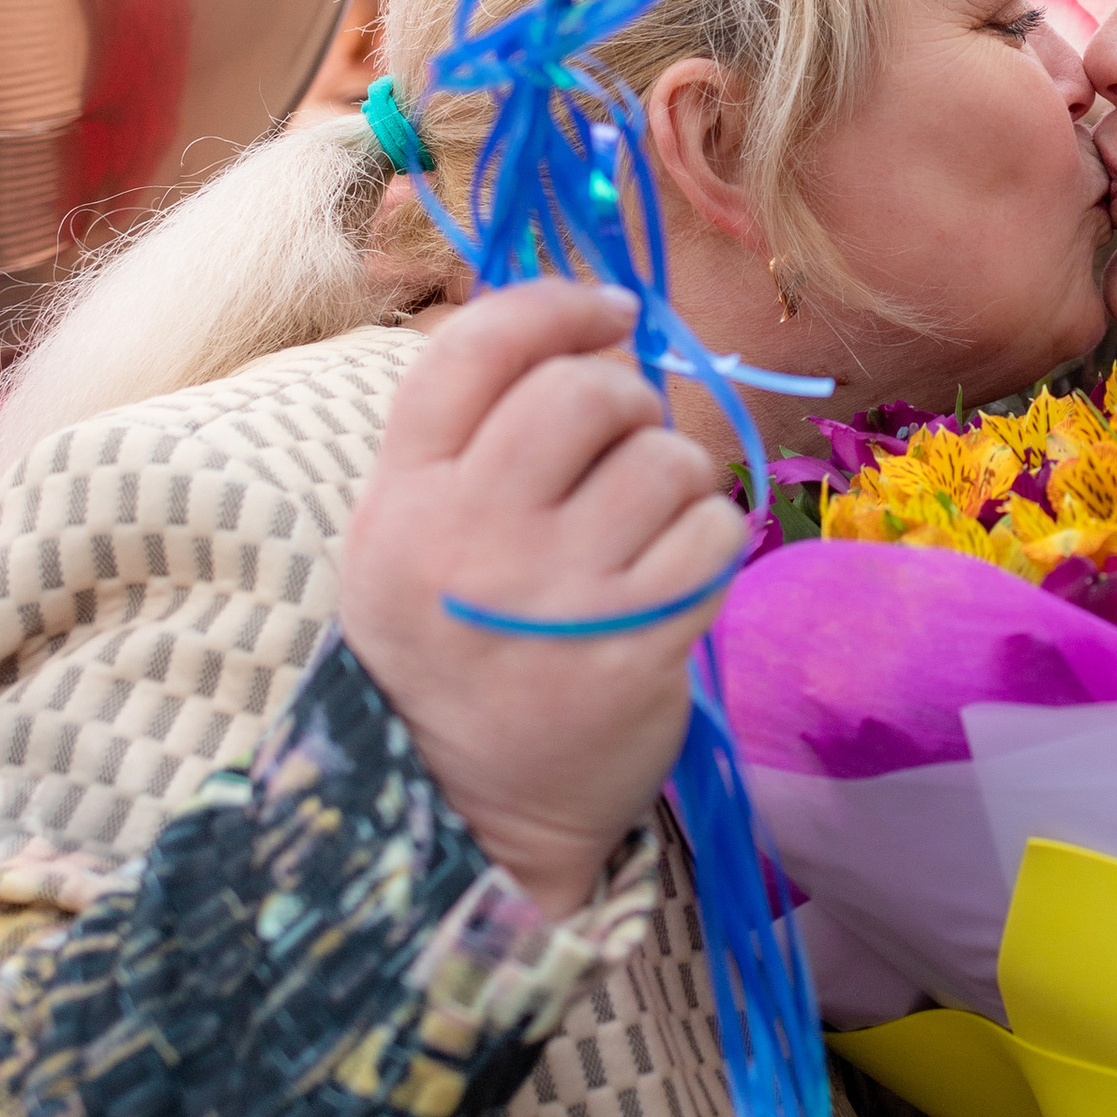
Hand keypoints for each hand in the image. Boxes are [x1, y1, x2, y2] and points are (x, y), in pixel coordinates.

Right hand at [338, 279, 745, 918]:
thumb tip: (605, 324)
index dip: (557, 304)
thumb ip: (480, 430)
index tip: (612, 310)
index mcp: (403, 499)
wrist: (469, 812)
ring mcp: (555, 599)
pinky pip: (714, 535)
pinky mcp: (634, 651)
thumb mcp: (416, 536)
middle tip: (625, 441)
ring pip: (667, 459)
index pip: (476, 350)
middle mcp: (470, 541)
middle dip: (628, 396)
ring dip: (677, 476)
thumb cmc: (457, 645)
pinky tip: (671, 577)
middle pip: (585, 391)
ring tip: (645, 526)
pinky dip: (709, 542)